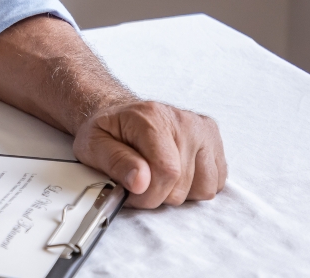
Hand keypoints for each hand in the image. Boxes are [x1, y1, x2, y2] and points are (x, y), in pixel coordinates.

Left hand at [72, 101, 226, 207]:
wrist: (121, 114)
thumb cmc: (108, 130)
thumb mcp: (94, 145)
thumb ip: (115, 162)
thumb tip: (140, 182)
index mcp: (152, 118)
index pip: (167, 171)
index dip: (148, 194)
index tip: (131, 192)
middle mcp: (183, 121)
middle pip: (183, 185)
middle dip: (158, 195)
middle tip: (140, 182)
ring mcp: (203, 130)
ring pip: (204, 188)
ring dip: (179, 193)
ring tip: (158, 176)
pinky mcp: (215, 140)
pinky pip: (216, 183)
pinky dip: (196, 187)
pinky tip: (177, 173)